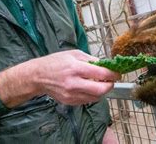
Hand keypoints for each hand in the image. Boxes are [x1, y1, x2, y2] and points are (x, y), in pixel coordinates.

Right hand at [0, 50, 120, 107]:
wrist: (38, 76)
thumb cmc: (55, 62)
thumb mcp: (74, 54)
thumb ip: (91, 59)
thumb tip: (105, 64)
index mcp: (76, 68)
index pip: (101, 74)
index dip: (113, 74)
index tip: (117, 73)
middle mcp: (74, 83)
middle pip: (101, 90)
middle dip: (110, 85)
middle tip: (111, 80)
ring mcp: (72, 94)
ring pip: (96, 97)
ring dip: (102, 90)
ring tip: (100, 82)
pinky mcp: (70, 101)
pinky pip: (87, 100)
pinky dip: (93, 95)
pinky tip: (90, 87)